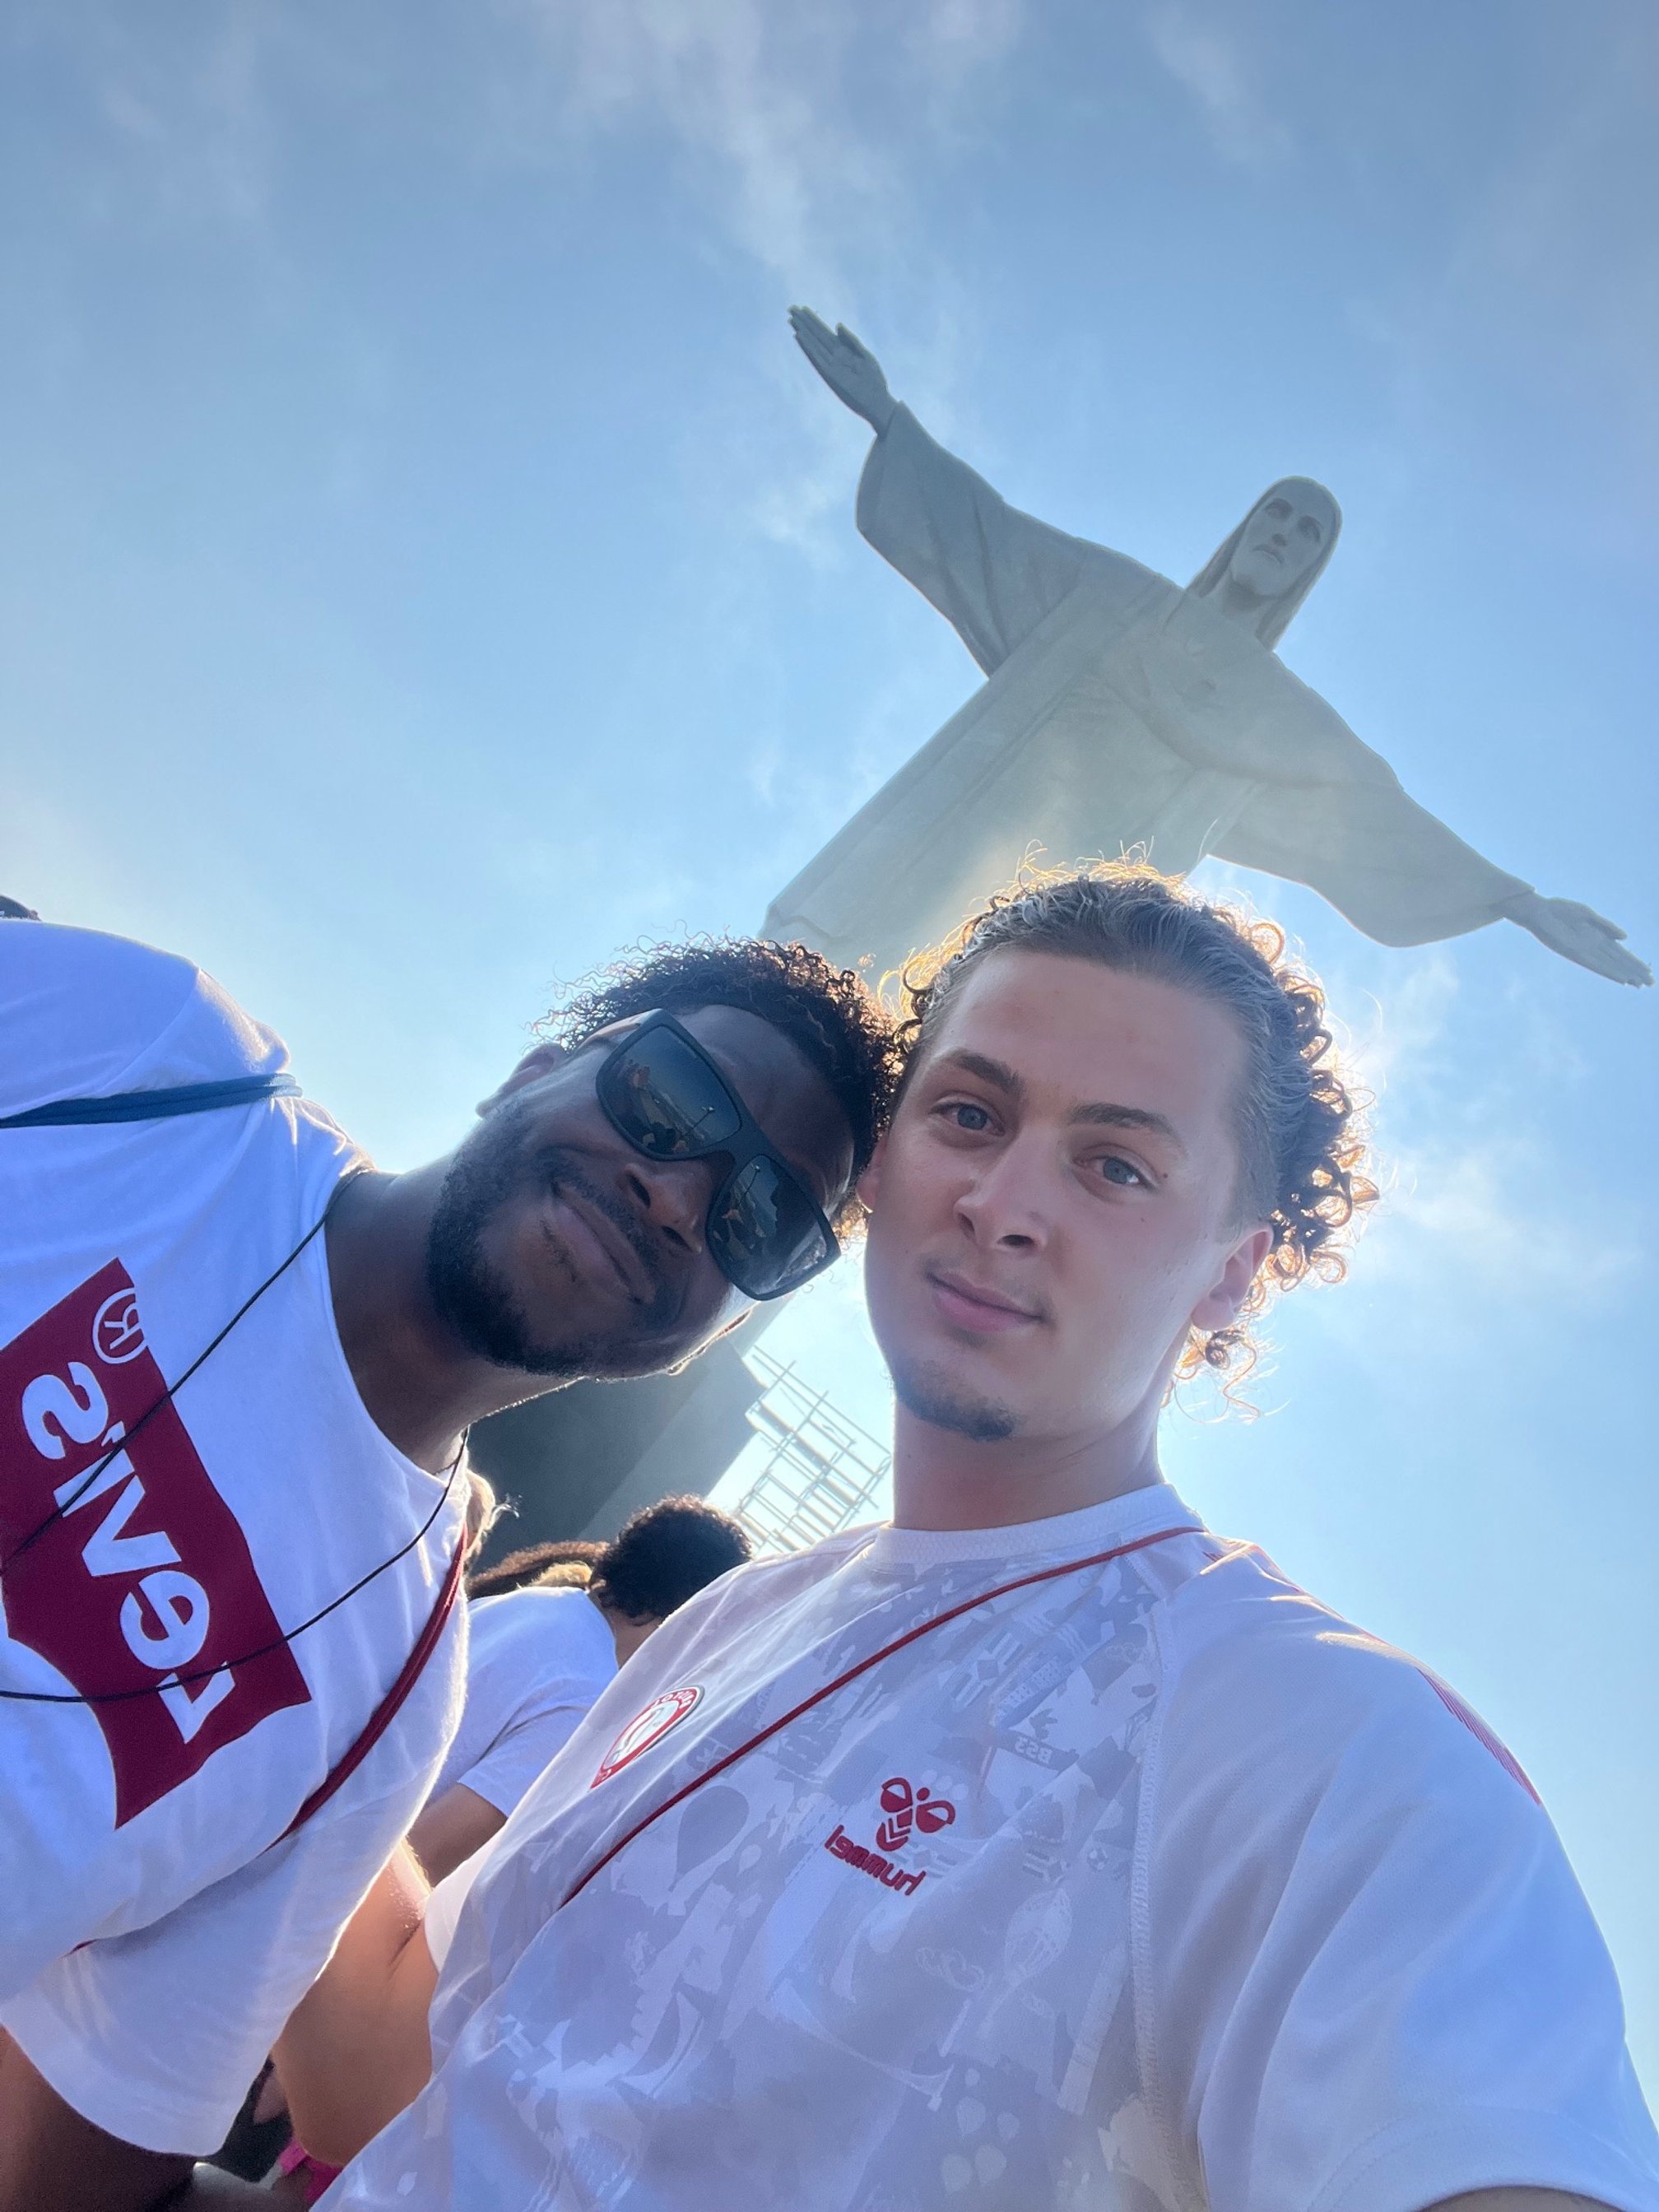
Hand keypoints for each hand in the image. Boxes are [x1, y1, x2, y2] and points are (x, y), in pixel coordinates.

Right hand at [789, 307, 895, 432]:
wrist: (878, 401)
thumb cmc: (874, 380)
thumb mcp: (866, 356)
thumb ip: (852, 341)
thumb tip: (837, 325)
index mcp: (844, 350)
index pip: (825, 332)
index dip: (814, 321)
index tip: (803, 309)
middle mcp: (834, 356)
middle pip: (817, 335)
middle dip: (805, 322)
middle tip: (791, 308)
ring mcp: (831, 364)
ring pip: (814, 344)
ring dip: (803, 331)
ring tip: (792, 318)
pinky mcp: (830, 374)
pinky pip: (817, 358)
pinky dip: (808, 347)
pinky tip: (800, 336)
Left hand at [1506, 892, 1653, 986]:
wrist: (1540, 912)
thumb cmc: (1561, 911)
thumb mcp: (1588, 915)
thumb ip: (1606, 926)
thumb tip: (1625, 938)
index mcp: (1597, 936)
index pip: (1620, 953)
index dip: (1634, 962)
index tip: (1648, 971)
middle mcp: (1593, 947)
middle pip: (1619, 962)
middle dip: (1634, 971)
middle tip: (1651, 983)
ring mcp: (1585, 951)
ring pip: (1611, 966)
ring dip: (1626, 975)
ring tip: (1640, 984)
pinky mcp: (1576, 954)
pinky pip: (1596, 966)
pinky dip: (1610, 972)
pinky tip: (1621, 979)